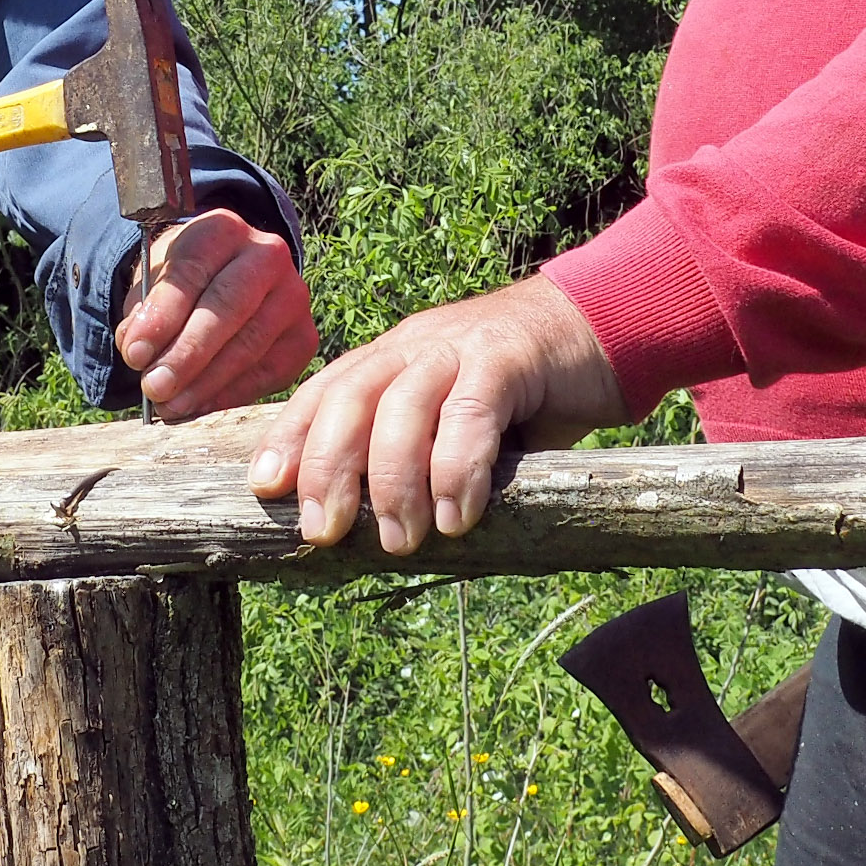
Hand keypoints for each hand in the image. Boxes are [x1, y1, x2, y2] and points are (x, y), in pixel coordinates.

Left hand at [112, 210, 317, 419]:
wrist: (226, 280)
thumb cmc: (184, 283)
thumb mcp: (155, 282)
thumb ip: (143, 312)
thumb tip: (139, 353)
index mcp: (222, 229)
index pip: (191, 272)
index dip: (161, 316)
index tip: (134, 353)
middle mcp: (267, 254)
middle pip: (227, 307)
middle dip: (187, 353)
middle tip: (154, 387)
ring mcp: (293, 296)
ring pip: (249, 344)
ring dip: (205, 382)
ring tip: (169, 404)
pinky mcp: (304, 336)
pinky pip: (268, 372)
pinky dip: (229, 394)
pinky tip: (198, 406)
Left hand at [246, 275, 623, 554]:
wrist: (599, 325)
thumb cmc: (521, 389)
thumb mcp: (454, 417)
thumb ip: (417, 452)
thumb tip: (375, 531)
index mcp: (390, 358)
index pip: (323, 393)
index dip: (288, 438)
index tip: (265, 490)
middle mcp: (413, 346)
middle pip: (348, 398)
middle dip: (327, 466)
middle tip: (324, 531)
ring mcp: (458, 347)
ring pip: (402, 406)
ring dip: (393, 480)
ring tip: (400, 540)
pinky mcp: (508, 356)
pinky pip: (471, 411)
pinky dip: (457, 467)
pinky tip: (457, 516)